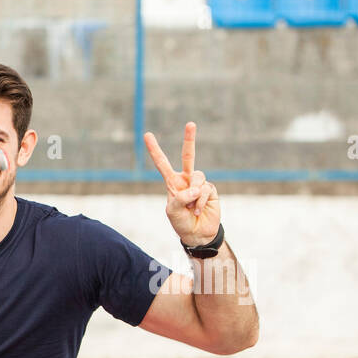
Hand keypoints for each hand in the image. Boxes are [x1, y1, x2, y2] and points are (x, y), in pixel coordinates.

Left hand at [144, 122, 219, 247]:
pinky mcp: (210, 189)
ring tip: (191, 208)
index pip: (162, 163)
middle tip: (190, 124)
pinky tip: (198, 210)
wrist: (197, 233)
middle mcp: (186, 180)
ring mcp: (199, 183)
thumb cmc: (180, 222)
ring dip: (194, 195)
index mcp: (172, 183)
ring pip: (198, 177)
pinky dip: (200, 202)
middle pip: (188, 156)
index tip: (147, 135)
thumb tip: (195, 188)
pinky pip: (204, 190)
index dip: (155, 150)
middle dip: (189, 139)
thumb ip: (180, 198)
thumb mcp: (172, 211)